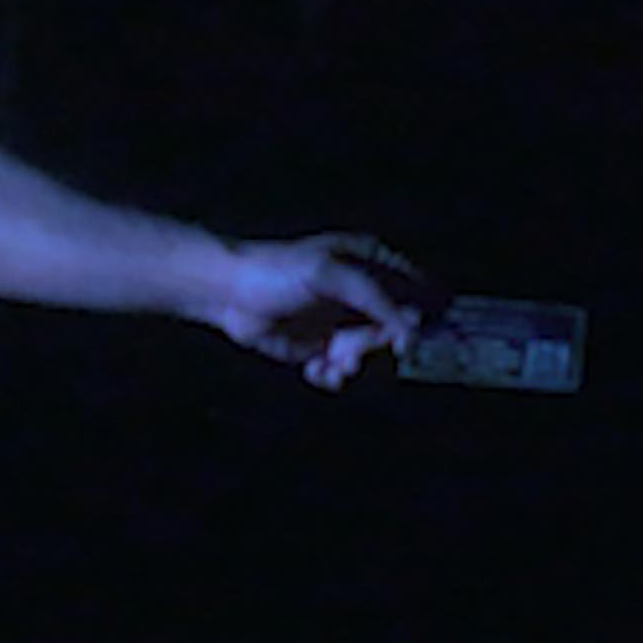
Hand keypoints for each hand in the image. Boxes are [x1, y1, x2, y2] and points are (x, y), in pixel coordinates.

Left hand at [218, 231, 430, 391]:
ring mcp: (342, 324)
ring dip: (354, 367)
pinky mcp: (320, 349)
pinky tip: (314, 371)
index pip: (415, 293)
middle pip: (394, 333)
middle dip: (376, 348)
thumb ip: (374, 297)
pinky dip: (331, 376)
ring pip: (369, 357)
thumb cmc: (277, 271)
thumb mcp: (329, 275)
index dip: (417, 319)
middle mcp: (362, 296)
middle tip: (353, 353)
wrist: (225, 292)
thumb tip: (412, 329)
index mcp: (371, 265)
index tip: (404, 341)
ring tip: (333, 366)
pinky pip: (341, 372)